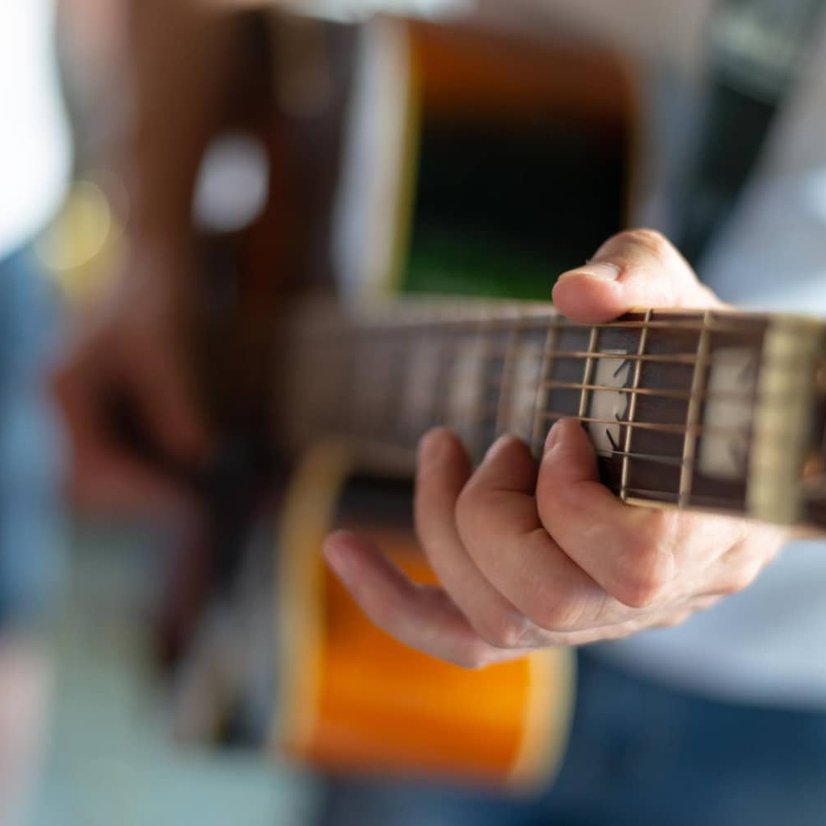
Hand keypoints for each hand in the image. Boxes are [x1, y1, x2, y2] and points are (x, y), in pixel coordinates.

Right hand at [53, 242, 207, 518]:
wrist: (155, 264)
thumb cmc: (159, 293)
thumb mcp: (170, 345)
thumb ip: (178, 403)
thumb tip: (197, 459)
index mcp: (63, 389)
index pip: (90, 465)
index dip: (139, 492)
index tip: (187, 506)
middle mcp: (60, 407)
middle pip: (86, 481)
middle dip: (138, 498)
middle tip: (193, 510)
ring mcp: (79, 412)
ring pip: (103, 475)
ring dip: (144, 490)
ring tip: (194, 498)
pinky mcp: (103, 413)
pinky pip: (119, 457)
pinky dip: (150, 471)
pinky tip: (185, 473)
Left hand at [323, 230, 788, 666]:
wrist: (713, 439)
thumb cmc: (696, 376)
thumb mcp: (677, 303)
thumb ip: (638, 281)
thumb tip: (574, 292)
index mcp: (702, 538)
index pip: (631, 564)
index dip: (570, 496)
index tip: (561, 429)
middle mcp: (652, 601)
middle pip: (542, 600)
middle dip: (490, 510)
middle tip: (499, 445)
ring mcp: (595, 615)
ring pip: (494, 620)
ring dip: (442, 528)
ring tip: (447, 450)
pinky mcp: (546, 611)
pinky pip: (463, 637)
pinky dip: (392, 600)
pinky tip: (340, 548)